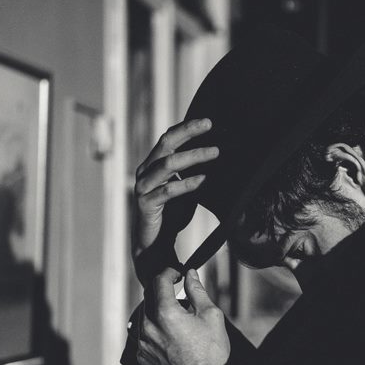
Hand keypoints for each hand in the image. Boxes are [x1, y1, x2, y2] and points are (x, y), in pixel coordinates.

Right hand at [132, 118, 218, 256]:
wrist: (155, 243)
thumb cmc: (173, 214)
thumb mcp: (187, 188)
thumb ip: (195, 172)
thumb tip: (220, 155)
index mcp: (153, 164)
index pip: (169, 138)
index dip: (187, 128)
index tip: (209, 121)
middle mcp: (146, 171)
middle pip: (166, 143)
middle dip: (189, 132)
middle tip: (210, 125)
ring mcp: (144, 187)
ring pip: (167, 164)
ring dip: (193, 156)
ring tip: (215, 152)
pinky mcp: (146, 204)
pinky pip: (168, 191)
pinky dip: (187, 184)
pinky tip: (203, 179)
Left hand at [135, 268, 229, 364]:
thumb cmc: (214, 351)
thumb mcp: (211, 314)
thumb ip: (196, 290)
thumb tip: (190, 275)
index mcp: (164, 314)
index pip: (158, 282)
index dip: (169, 272)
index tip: (177, 273)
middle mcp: (148, 328)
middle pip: (149, 298)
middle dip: (163, 291)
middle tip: (178, 292)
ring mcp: (143, 345)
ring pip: (144, 317)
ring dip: (157, 310)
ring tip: (176, 315)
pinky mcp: (143, 358)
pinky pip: (143, 336)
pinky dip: (154, 329)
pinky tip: (170, 333)